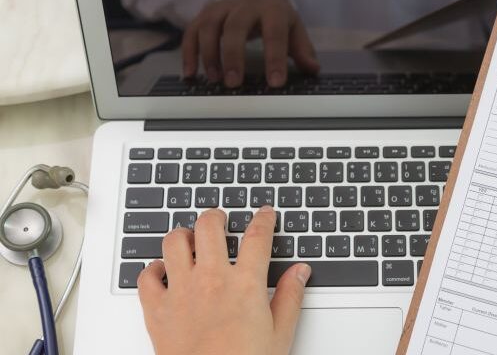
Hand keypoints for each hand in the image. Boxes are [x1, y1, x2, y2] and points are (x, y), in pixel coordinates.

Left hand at [137, 207, 311, 354]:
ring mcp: (181, 291)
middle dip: (216, 217)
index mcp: (245, 284)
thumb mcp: (280, 333)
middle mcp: (211, 279)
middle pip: (210, 227)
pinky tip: (162, 271)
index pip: (257, 237)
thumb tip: (300, 272)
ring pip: (174, 242)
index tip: (265, 214)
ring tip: (190, 238)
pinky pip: (146, 276)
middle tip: (220, 219)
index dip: (263, 219)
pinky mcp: (157, 308)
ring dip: (183, 235)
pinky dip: (153, 269)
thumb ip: (290, 296)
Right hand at [182, 0, 319, 87]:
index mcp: (273, 9)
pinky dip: (189, 52)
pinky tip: (191, 74)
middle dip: (234, 56)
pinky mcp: (205, 14)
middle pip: (236, 27)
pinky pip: (192, 31)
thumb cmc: (276, 17)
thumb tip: (313, 69)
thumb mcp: (294, 30)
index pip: (275, 33)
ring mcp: (222, 8)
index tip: (275, 83)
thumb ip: (303, 50)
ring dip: (209, 54)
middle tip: (234, 83)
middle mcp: (245, 5)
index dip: (275, 58)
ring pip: (210, 26)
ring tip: (215, 79)